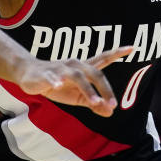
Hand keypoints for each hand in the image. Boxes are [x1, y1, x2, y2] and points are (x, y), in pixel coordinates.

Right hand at [16, 47, 131, 116]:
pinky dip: (55, 81)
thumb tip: (111, 112)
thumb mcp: (77, 97)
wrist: (29, 75)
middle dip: (105, 88)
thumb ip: (94, 103)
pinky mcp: (46, 75)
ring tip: (94, 102)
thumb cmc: (57, 85)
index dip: (117, 53)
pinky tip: (58, 85)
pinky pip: (52, 77)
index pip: (103, 59)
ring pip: (77, 76)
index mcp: (84, 69)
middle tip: (113, 104)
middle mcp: (75, 66)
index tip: (132, 47)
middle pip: (95, 72)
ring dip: (87, 89)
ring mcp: (60, 69)